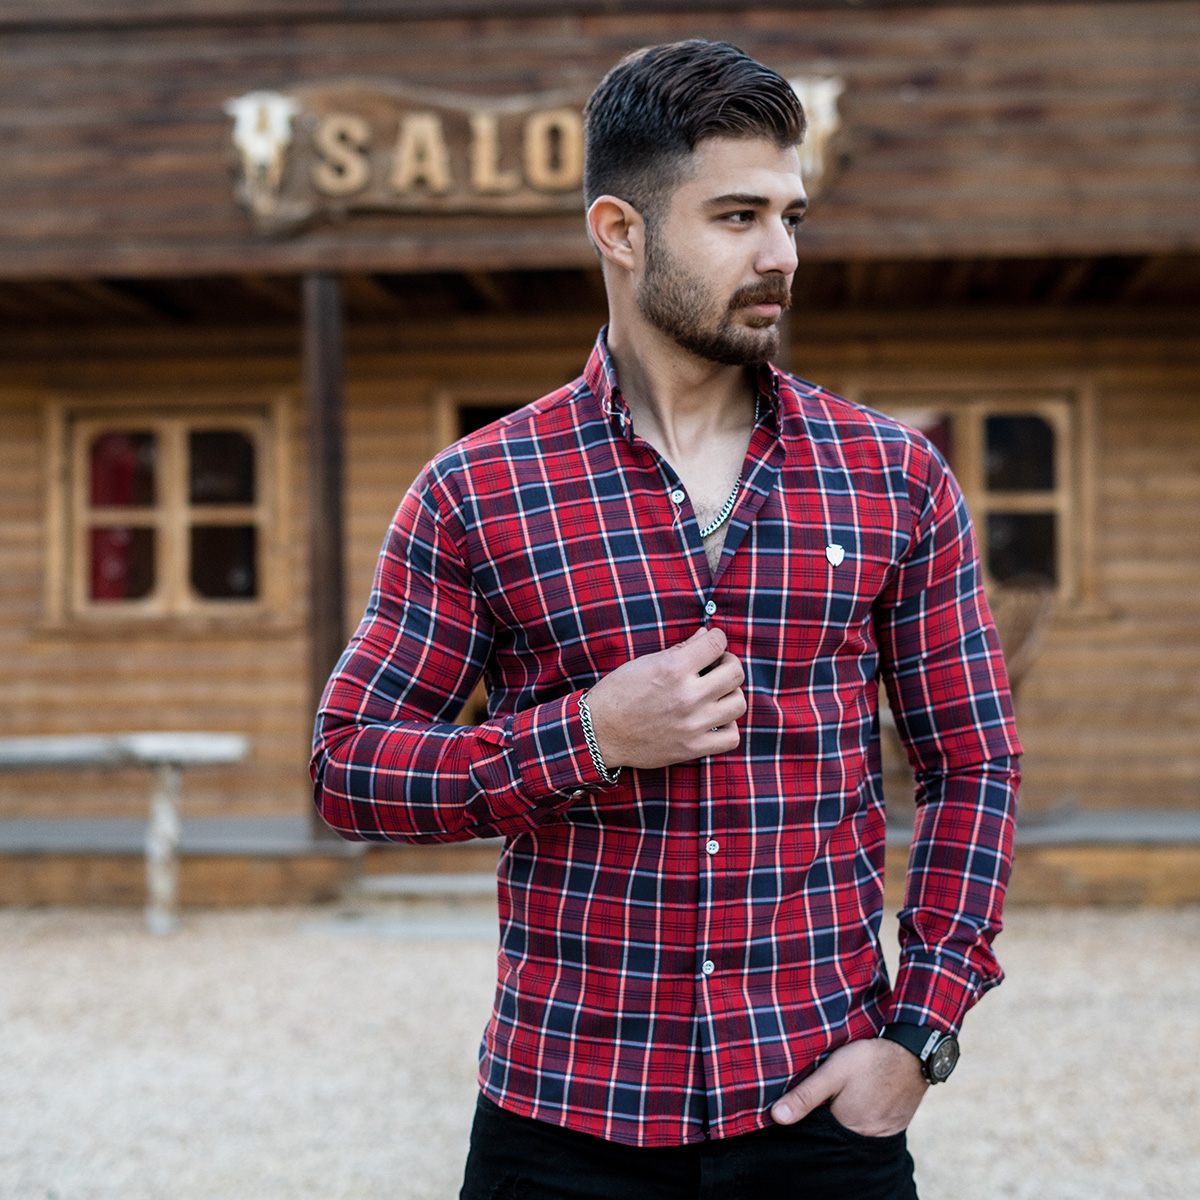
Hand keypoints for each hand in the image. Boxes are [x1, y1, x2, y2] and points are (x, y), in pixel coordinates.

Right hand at [585, 627, 745, 768]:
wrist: (599, 732)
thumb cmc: (618, 694)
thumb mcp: (645, 663)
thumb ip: (679, 649)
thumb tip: (705, 635)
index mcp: (673, 668)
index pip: (717, 642)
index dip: (717, 638)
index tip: (712, 642)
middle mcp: (687, 695)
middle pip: (735, 673)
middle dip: (728, 663)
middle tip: (717, 666)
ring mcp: (693, 724)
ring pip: (739, 703)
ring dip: (731, 694)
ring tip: (717, 694)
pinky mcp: (692, 748)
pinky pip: (731, 738)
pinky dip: (728, 727)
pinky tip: (715, 720)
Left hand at [770, 1038, 927, 1137]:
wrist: (913, 1053)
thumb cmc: (870, 1060)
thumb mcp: (833, 1072)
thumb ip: (805, 1095)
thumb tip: (776, 1117)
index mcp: (847, 1128)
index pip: (819, 1133)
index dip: (808, 1120)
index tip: (805, 1104)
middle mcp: (865, 1138)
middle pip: (836, 1134)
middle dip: (827, 1120)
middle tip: (827, 1097)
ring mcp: (884, 1133)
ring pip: (854, 1132)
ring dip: (845, 1118)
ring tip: (843, 1097)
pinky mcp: (895, 1125)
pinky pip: (872, 1127)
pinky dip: (863, 1117)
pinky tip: (861, 1099)